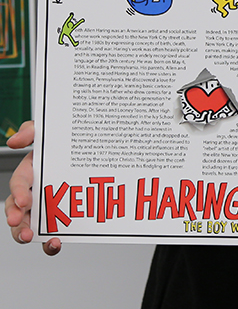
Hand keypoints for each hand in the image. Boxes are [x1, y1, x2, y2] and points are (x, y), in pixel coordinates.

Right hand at [4, 121, 60, 255]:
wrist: (86, 147)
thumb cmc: (59, 143)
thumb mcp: (45, 131)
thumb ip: (30, 131)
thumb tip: (14, 141)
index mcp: (29, 173)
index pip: (18, 185)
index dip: (18, 194)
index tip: (24, 202)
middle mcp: (32, 193)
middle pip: (17, 213)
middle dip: (18, 225)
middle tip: (25, 232)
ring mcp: (44, 207)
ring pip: (28, 228)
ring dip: (31, 237)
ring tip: (45, 242)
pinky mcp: (58, 218)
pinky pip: (49, 235)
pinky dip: (50, 243)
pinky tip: (56, 243)